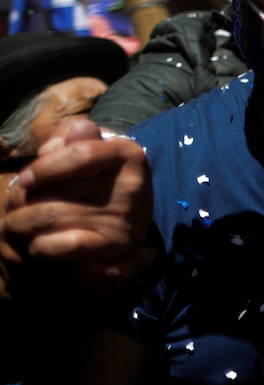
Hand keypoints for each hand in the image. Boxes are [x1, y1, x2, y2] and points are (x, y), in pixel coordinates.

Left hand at [0, 119, 152, 297]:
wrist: (123, 233)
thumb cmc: (96, 185)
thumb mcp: (90, 152)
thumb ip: (69, 138)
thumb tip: (51, 147)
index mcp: (128, 153)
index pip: (82, 153)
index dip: (44, 167)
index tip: (25, 180)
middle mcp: (131, 185)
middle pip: (56, 191)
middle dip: (22, 201)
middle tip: (12, 208)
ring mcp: (124, 217)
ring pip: (50, 218)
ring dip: (20, 224)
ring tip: (14, 226)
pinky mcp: (115, 247)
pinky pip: (62, 245)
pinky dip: (39, 246)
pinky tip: (36, 245)